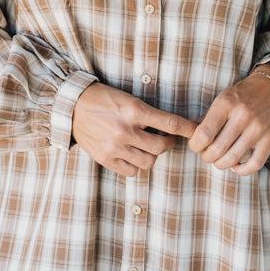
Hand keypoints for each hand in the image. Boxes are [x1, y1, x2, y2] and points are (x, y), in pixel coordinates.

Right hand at [72, 82, 197, 176]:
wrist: (72, 107)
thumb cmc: (104, 99)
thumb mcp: (128, 99)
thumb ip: (148, 114)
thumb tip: (173, 127)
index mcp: (133, 110)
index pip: (169, 123)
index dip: (187, 129)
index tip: (197, 132)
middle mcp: (125, 130)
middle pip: (161, 146)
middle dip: (167, 143)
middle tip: (164, 138)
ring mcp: (115, 147)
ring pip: (148, 162)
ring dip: (152, 155)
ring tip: (146, 146)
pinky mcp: (105, 159)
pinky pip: (132, 171)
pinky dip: (136, 165)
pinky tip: (133, 155)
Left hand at [188, 67, 269, 175]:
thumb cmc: (242, 95)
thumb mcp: (222, 99)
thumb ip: (207, 118)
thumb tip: (190, 137)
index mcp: (226, 103)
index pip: (204, 134)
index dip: (195, 145)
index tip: (196, 145)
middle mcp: (242, 116)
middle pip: (217, 150)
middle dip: (207, 156)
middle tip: (207, 154)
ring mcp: (258, 128)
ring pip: (233, 159)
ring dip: (221, 164)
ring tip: (219, 159)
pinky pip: (254, 164)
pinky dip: (241, 170)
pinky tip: (235, 166)